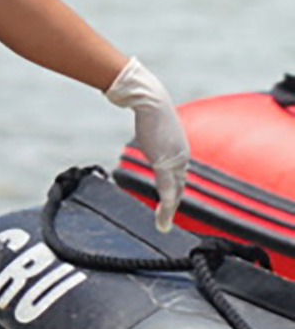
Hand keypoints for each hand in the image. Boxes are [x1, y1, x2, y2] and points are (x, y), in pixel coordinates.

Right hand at [106, 56, 189, 232]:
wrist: (151, 102)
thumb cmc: (149, 108)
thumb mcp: (153, 127)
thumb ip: (153, 133)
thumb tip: (146, 126)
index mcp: (179, 150)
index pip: (179, 176)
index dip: (175, 192)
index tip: (169, 204)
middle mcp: (182, 158)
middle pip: (180, 187)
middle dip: (174, 206)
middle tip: (167, 221)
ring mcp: (177, 161)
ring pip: (175, 192)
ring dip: (169, 211)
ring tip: (163, 225)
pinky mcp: (166, 164)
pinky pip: (168, 191)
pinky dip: (167, 207)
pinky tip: (163, 219)